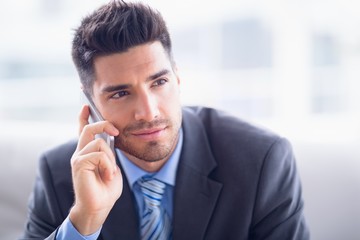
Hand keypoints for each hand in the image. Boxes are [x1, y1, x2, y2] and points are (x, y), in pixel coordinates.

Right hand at [69, 105, 122, 234]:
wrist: (100, 206)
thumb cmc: (106, 189)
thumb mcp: (111, 166)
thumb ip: (109, 154)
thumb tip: (110, 140)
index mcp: (88, 153)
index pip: (83, 131)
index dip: (83, 117)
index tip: (86, 106)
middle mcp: (81, 153)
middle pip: (88, 129)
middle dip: (104, 124)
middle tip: (116, 131)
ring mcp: (78, 158)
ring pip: (98, 142)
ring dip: (110, 158)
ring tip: (110, 172)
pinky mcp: (79, 164)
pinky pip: (99, 154)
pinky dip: (108, 165)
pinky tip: (107, 176)